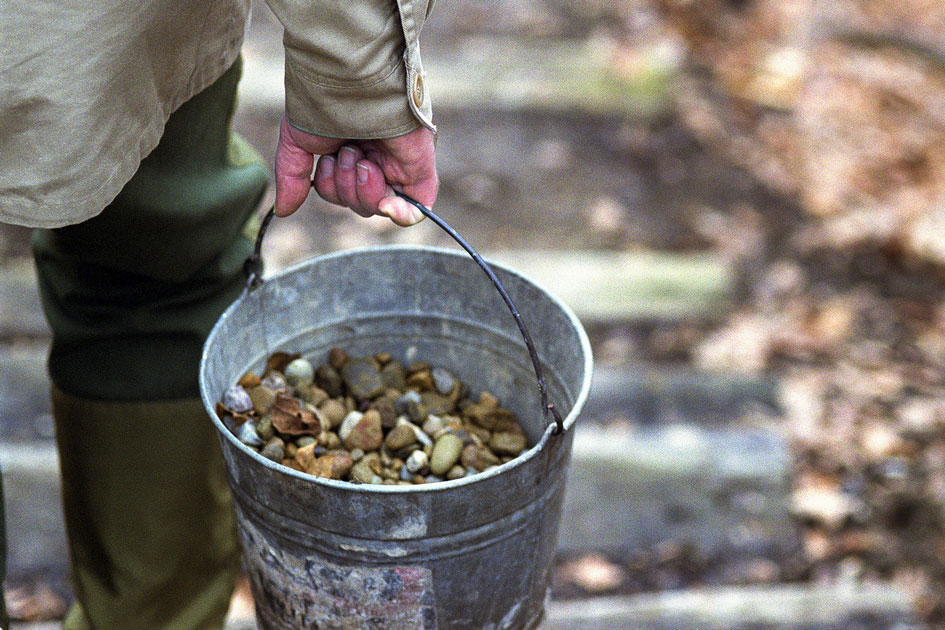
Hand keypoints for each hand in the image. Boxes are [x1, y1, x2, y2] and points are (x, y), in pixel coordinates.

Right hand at [274, 116, 437, 226]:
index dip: (331, 188)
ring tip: (361, 157)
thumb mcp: (299, 142)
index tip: (329, 160)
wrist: (353, 85)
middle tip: (347, 153)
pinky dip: (401, 215)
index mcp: (349, 152)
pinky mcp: (419, 170)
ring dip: (363, 189)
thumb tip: (283, 211)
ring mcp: (398, 165)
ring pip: (379, 206)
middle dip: (345, 187)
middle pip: (358, 203)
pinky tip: (388, 204)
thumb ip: (292, 177)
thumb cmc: (324, 103)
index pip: (340, 192)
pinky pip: (416, 210)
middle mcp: (374, 159)